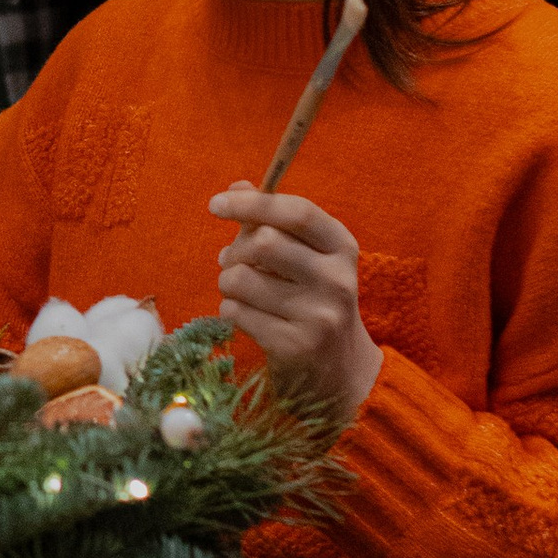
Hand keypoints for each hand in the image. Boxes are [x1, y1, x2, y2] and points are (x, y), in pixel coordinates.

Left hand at [207, 187, 380, 425]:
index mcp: (342, 247)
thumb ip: (273, 221)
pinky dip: (230, 310)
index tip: (215, 204)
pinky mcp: (294, 346)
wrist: (341, 371)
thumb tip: (236, 186)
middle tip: (234, 262)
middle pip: (263, 243)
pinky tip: (249, 317)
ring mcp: (318, 316)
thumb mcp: (307, 257)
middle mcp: (336, 279)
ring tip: (241, 291)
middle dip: (235, 250)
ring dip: (228, 283)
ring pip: (240, 279)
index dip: (251, 204)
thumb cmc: (314, 300)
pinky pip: (235, 312)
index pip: (296, 212)